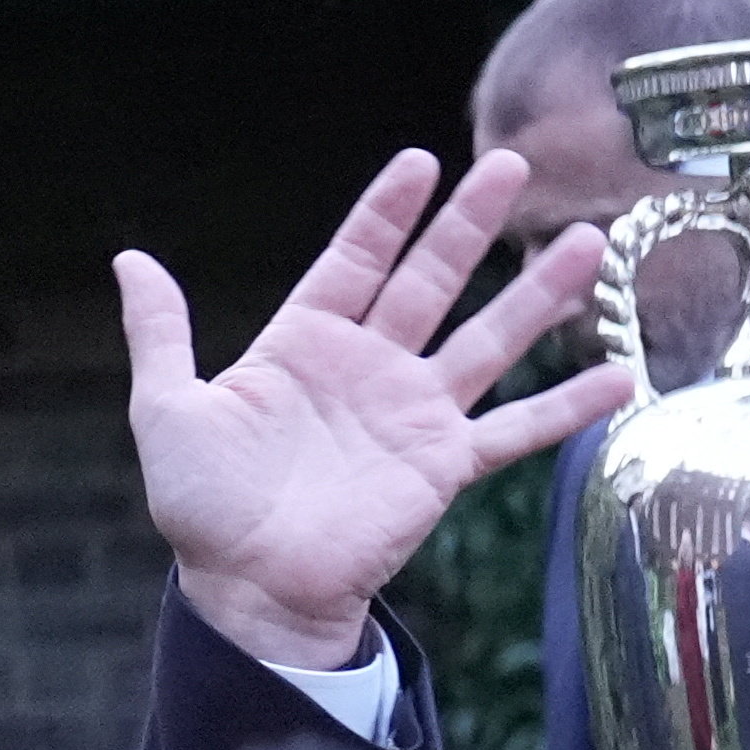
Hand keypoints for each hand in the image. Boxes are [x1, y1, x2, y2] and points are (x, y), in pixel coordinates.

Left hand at [126, 149, 631, 668]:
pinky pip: (515, 430)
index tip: (421, 160)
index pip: (353, 259)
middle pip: (431, 280)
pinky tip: (620, 376)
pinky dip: (566, 407)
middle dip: (470, 224)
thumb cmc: (203, 507)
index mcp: (303, 345)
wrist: (247, 588)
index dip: (386, 213)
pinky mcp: (442, 465)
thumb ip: (160, 333)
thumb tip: (129, 258)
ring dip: (537, 294)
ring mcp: (412, 414)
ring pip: (487, 339)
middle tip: (515, 164)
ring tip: (590, 242)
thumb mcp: (167, 408)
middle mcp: (367, 368)